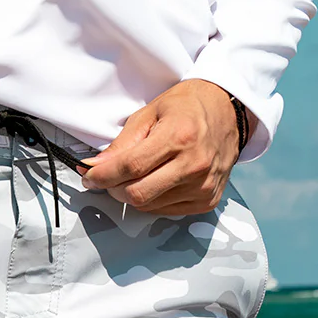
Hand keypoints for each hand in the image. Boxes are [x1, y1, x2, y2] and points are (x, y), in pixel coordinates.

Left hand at [80, 80, 247, 215]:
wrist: (229, 111)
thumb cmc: (188, 107)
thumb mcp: (150, 112)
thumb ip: (122, 143)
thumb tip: (96, 167)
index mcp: (179, 136)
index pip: (129, 167)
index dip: (102, 176)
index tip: (88, 176)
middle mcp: (194, 165)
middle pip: (137, 194)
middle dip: (113, 189)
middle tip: (109, 178)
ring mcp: (203, 186)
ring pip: (148, 206)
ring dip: (133, 194)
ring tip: (137, 174)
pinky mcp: (207, 200)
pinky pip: (166, 210)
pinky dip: (152, 200)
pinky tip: (157, 181)